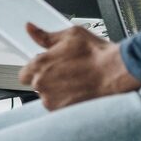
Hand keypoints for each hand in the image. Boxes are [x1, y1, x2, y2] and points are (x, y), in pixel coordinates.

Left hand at [18, 25, 140, 110]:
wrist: (117, 73)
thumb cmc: (96, 54)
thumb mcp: (70, 35)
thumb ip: (45, 36)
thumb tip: (30, 29)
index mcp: (40, 65)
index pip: (24, 74)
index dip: (35, 71)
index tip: (47, 69)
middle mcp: (42, 84)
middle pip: (36, 86)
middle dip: (48, 80)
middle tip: (67, 73)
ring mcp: (52, 100)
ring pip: (48, 98)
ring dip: (57, 92)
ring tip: (76, 83)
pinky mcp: (64, 112)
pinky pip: (59, 108)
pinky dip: (67, 102)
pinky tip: (79, 92)